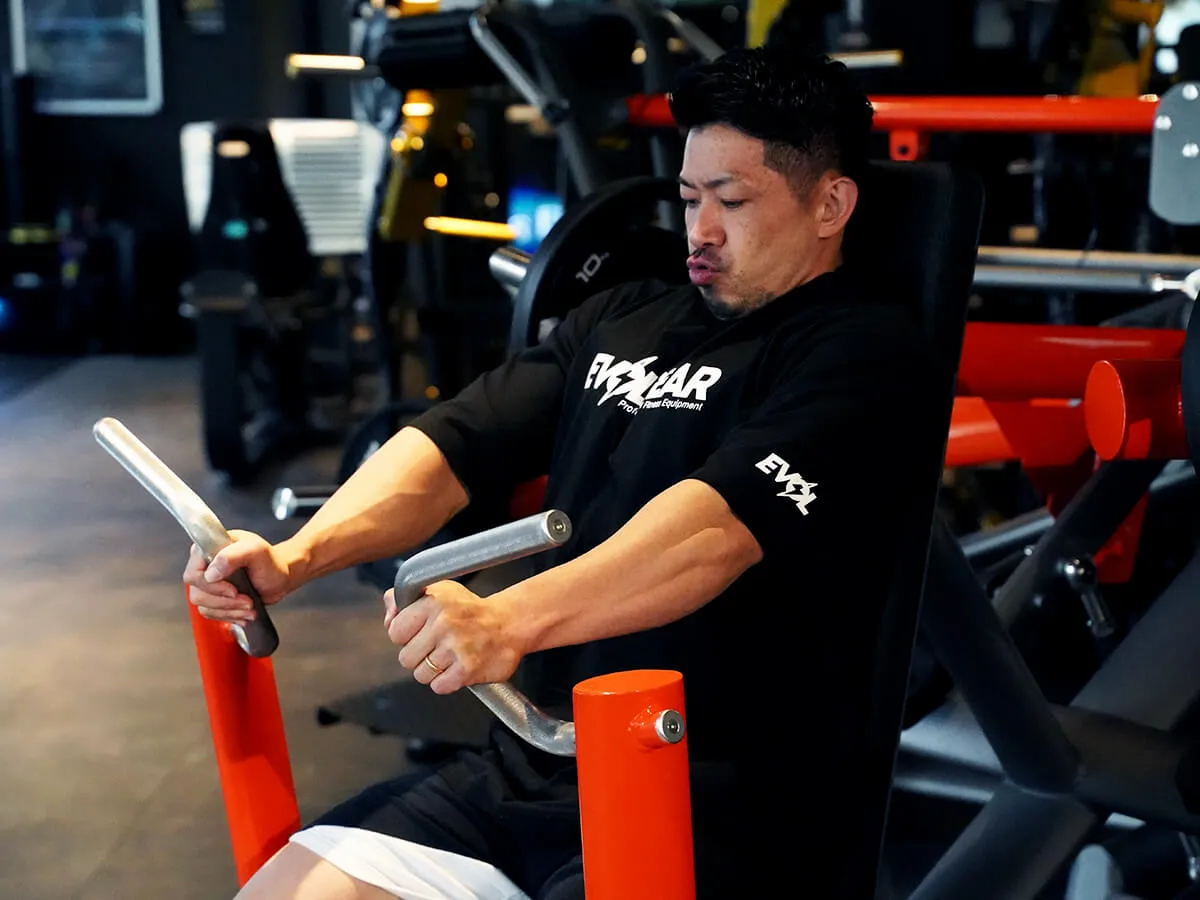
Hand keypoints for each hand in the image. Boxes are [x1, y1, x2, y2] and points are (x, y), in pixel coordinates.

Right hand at [182, 530, 297, 623]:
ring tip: (250, 608)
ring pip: (204, 607)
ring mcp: (208, 584)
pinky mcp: (214, 598)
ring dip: (230, 611)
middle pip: (198, 593)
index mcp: (209, 549)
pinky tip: (245, 613)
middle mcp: (204, 566)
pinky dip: (230, 616)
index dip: (211, 586)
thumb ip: (233, 556)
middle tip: (247, 601)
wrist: (279, 577)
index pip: (193, 573)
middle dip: (225, 602)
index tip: (233, 590)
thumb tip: (211, 573)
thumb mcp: (256, 551)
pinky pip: (211, 614)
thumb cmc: (270, 562)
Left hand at [385, 581, 525, 694]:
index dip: (405, 636)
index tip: (419, 633)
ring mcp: (456, 647)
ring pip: (421, 675)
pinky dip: (446, 681)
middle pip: (405, 658)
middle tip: (436, 646)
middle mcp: (443, 623)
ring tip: (449, 657)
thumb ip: (405, 600)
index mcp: (433, 602)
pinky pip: (438, 686)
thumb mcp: (439, 592)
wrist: (510, 624)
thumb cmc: (470, 610)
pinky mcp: (467, 669)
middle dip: (418, 656)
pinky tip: (457, 668)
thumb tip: (388, 618)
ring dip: (433, 671)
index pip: (395, 632)